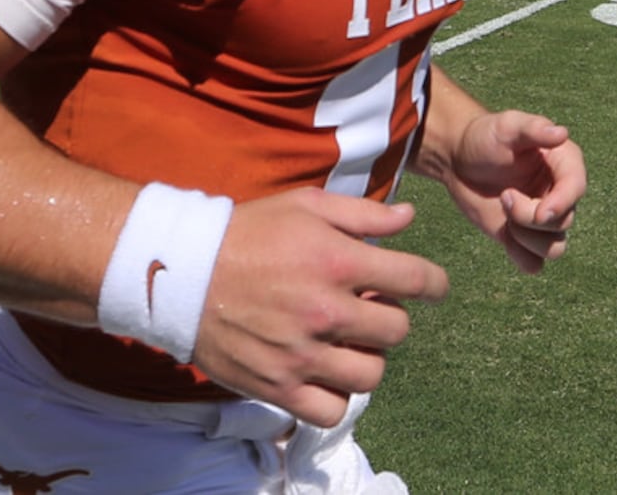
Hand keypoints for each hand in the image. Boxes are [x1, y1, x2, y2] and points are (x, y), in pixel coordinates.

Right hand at [192, 187, 448, 426]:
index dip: (435, 283)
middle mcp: (325, 311)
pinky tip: (326, 372)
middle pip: (397, 329)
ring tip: (348, 341)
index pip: (416, 280)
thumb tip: (409, 218)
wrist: (181, 272)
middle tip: (368, 306)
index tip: (433, 286)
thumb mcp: (307, 206)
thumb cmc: (250, 233)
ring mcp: (301, 355)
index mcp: (338, 261)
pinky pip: (331, 410)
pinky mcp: (277, 387)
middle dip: (390, 315)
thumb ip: (364, 214)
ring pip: (370, 374)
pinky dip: (336, 396)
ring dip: (368, 357)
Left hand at [440, 111, 585, 274]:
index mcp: (564, 163)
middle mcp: (560, 193)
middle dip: (529, 216)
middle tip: (504, 195)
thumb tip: (561, 133)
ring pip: (555, 248)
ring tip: (504, 212)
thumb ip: (533, 128)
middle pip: (562, 222)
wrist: (460, 158)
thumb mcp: (508, 125)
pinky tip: (504, 233)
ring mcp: (544, 218)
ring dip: (526, 238)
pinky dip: (521, 256)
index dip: (561, 204)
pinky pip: (535, 263)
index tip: (540, 212)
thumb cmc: (486, 136)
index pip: (576, 189)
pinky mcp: (525, 238)